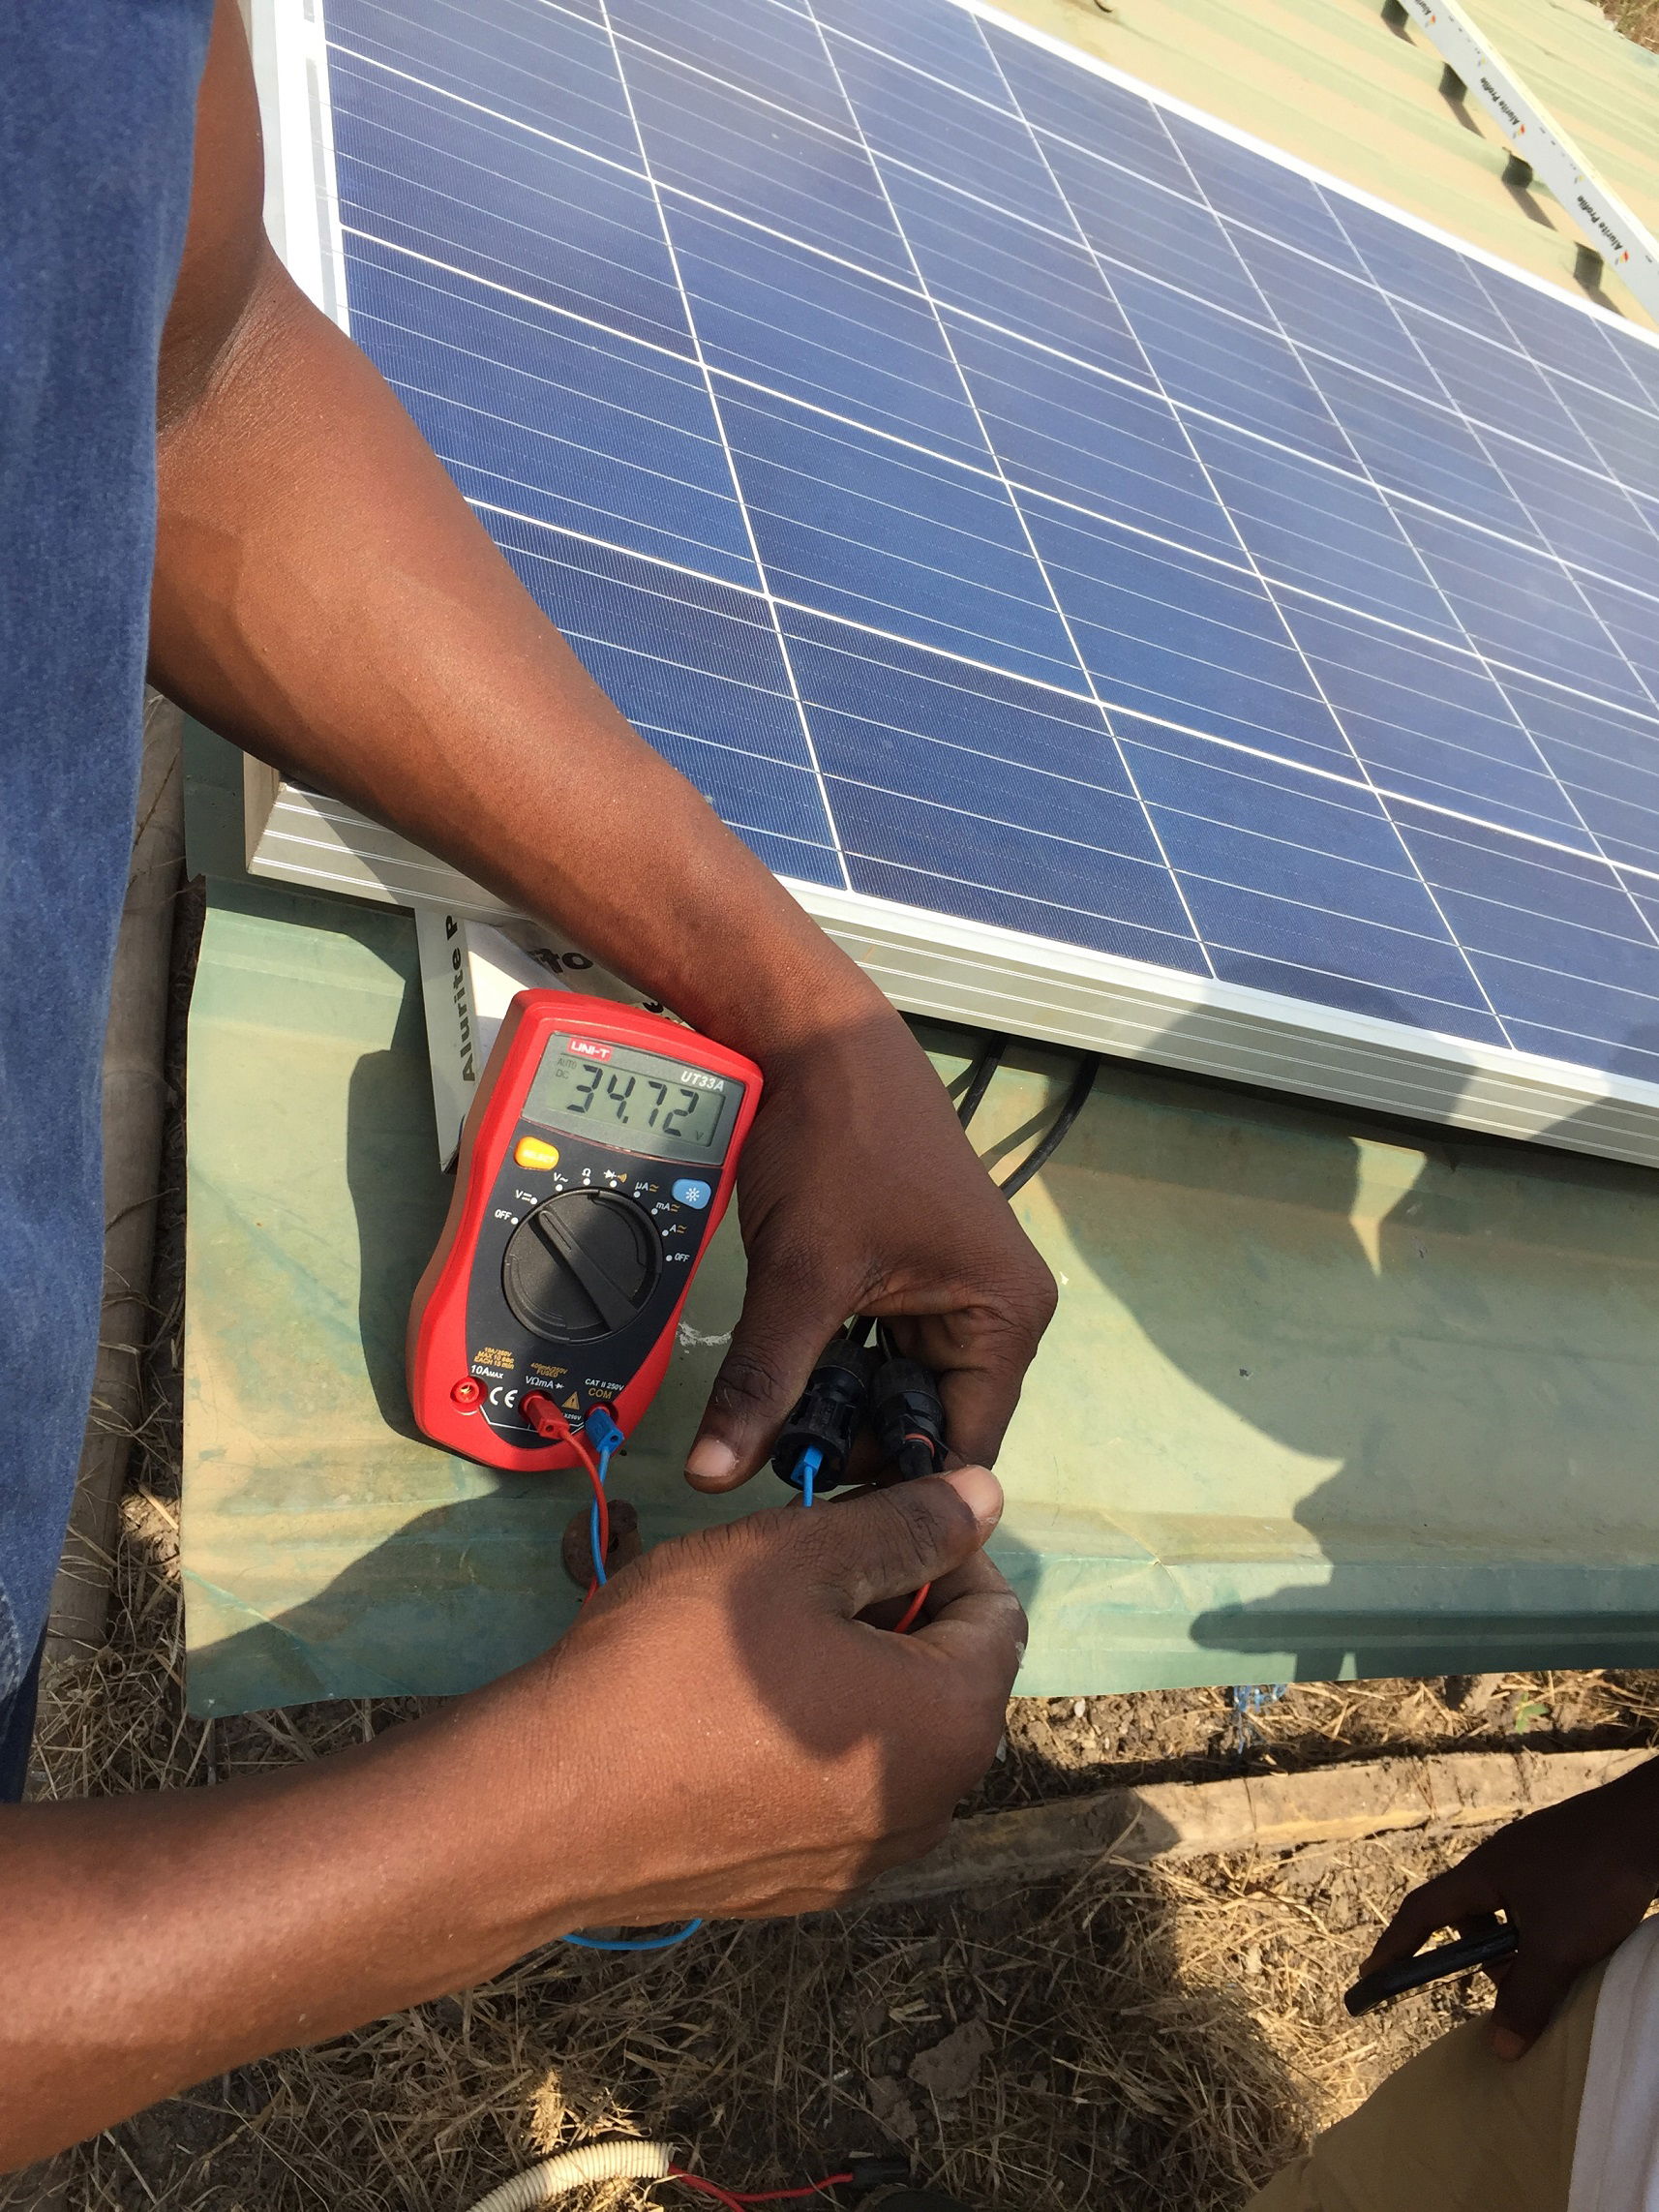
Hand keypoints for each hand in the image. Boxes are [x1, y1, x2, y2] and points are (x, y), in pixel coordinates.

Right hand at [523, 1464, 1024, 1921]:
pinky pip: (829, 1786)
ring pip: (881, 1728)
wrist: (550, 1803)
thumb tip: (988, 1496)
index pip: (997, 1608)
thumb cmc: (683, 1660)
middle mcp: (932, 1808)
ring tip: (747, 1630)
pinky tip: (722, 1707)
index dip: (937, 1546)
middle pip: (941, 1673)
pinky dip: (801, 1734)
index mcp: (955, 1724)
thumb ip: (908, 1524)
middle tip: (790, 1569)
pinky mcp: (798, 1887)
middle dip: (884, 1608)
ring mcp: (863, 1861)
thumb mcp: (798, 1558)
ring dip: (840, 1667)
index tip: (857, 1521)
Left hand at [684, 1004, 1057, 1490]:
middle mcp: (998, 1312)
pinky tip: (786, 1377)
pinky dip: (835, 1365)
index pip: (960, 1449)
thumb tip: (714, 1477)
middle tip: (777, 1468)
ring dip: (840, 1405)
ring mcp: (956, 1291)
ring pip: (895, 1387)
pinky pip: (879, 1347)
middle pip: (928, 1421)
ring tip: (773, 1423)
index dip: (891, 1488)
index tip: (816, 1513)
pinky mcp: (915, 1273)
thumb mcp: (801, 1274)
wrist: (817, 1040)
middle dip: (857, 1445)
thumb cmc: (836, 1143)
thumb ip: (764, 1382)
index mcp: (1006, 1319)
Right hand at [1360, 1759, 1658, 2056]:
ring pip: (1506, 1911)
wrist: (1647, 1825)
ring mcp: (1532, 1857)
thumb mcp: (1557, 1949)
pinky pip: (1535, 1903)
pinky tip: (1575, 1948)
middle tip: (1506, 1995)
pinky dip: (1542, 1933)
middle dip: (1478, 1958)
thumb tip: (1499, 2050)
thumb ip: (1525, 1998)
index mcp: (1480, 1873)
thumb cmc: (1594, 1879)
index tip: (1371, 1974)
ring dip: (1517, 1947)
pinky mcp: (1563, 1859)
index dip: (1395, 1945)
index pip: (1422, 1911)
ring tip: (1555, 1972)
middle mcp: (1498, 1861)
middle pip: (1466, 1915)